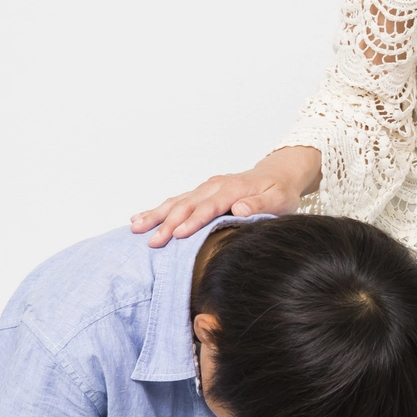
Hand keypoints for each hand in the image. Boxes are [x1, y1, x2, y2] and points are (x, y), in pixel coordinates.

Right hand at [129, 146, 318, 246]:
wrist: (278, 175)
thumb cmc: (280, 191)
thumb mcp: (279, 200)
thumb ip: (260, 205)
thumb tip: (239, 208)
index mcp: (233, 189)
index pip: (209, 207)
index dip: (193, 221)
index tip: (177, 235)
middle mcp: (215, 186)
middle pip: (187, 205)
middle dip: (167, 223)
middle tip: (152, 242)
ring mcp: (206, 188)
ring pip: (176, 201)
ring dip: (156, 215)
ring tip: (136, 227)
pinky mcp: (201, 192)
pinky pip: (177, 200)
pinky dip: (158, 209)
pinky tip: (140, 218)